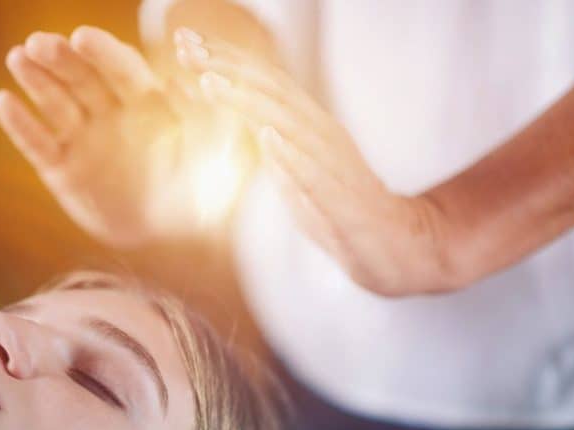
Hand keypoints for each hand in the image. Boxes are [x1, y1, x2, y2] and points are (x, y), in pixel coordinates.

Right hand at [0, 27, 243, 246]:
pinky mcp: (61, 170)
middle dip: (60, 58)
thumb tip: (179, 80)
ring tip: (16, 57)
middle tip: (37, 43)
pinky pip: (37, 143)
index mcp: (144, 102)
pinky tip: (3, 101)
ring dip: (35, 79)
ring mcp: (83, 140)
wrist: (172, 242)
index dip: (101, 52)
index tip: (81, 37)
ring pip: (55, 102)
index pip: (120, 68)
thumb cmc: (197, 194)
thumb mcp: (209, 154)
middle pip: (81, 78)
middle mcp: (109, 114)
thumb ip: (196, 119)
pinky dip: (20, 124)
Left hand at [176, 30, 456, 295]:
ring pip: (286, 120)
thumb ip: (269, 143)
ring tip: (210, 81)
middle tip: (186, 45)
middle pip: (269, 88)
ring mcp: (330, 160)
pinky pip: (315, 170)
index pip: (262, 82)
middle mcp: (319, 131)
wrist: (389, 243)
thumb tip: (244, 124)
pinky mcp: (340, 195)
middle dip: (226, 65)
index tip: (184, 41)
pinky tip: (267, 136)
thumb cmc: (335, 206)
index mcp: (305, 124)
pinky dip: (290, 152)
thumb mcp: (292, 169)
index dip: (225, 59)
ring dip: (246, 99)